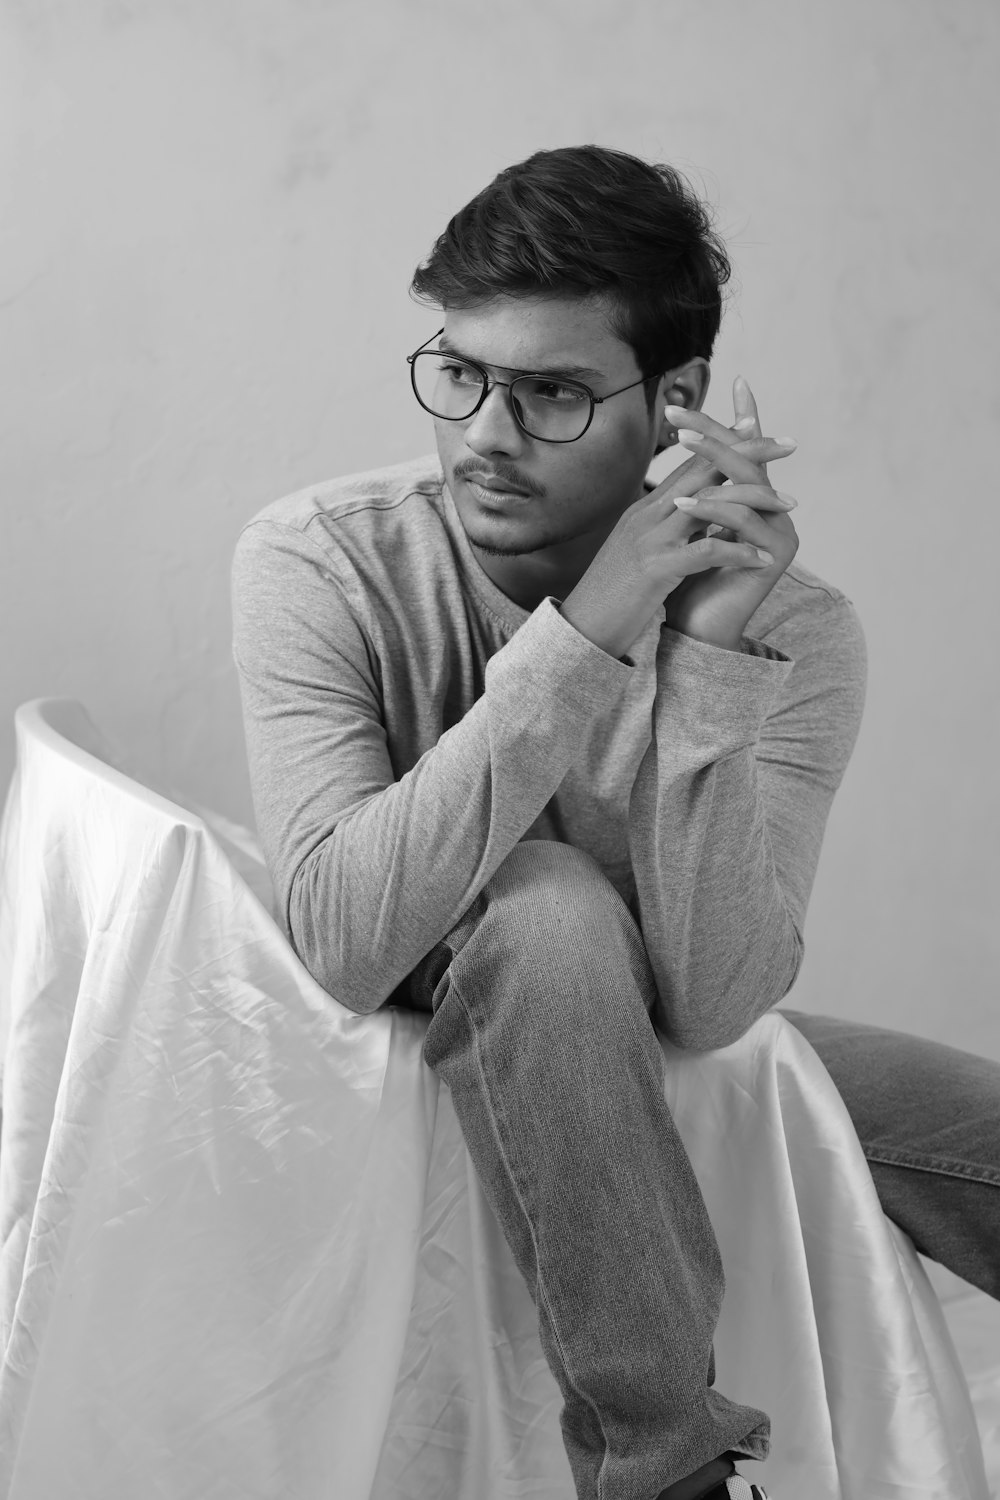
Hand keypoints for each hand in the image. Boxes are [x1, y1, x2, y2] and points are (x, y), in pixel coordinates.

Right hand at [559, 379, 797, 659]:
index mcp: (645, 510)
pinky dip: (737, 552)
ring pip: (710, 504)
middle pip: (704, 469)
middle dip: (749, 454)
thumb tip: (696, 518)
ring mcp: (650, 540)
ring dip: (756, 501)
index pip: (691, 464)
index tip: (759, 429)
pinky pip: (705, 552)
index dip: (726, 443)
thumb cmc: (613, 595)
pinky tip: (762, 558)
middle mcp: (647, 515)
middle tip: (789, 445)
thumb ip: (666, 531)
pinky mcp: (655, 570)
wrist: (583, 628)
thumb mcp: (639, 553)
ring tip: (790, 504)